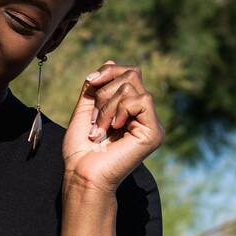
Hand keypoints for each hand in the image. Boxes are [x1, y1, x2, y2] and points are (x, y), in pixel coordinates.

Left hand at [62, 60, 164, 193]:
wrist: (82, 174)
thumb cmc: (81, 151)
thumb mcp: (85, 110)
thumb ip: (96, 88)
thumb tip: (111, 61)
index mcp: (130, 111)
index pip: (128, 74)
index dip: (108, 72)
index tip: (90, 81)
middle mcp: (144, 116)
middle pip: (132, 75)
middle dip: (105, 90)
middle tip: (94, 116)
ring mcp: (151, 124)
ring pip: (132, 86)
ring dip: (107, 105)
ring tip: (100, 128)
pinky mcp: (154, 132)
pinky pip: (141, 100)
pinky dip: (120, 110)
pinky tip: (113, 129)